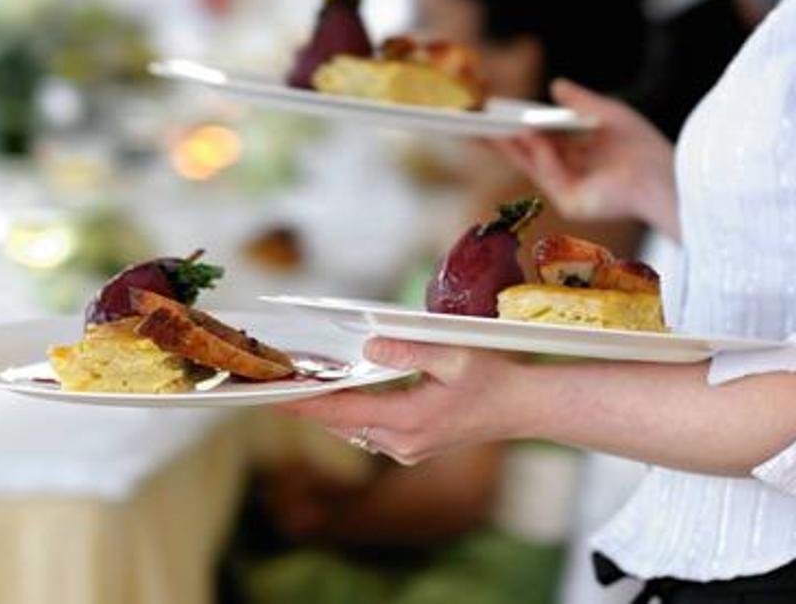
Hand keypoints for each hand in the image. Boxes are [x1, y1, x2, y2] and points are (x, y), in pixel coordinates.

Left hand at [277, 338, 527, 465]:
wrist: (523, 408)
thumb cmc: (493, 377)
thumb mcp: (455, 355)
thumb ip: (410, 349)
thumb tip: (370, 345)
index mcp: (409, 420)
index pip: (341, 411)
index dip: (303, 401)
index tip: (272, 392)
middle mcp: (402, 443)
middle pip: (339, 422)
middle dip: (307, 402)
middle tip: (274, 379)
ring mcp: (406, 450)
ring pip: (351, 428)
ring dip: (327, 407)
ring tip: (297, 383)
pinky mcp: (412, 448)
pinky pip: (367, 431)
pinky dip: (349, 412)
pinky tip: (337, 392)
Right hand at [493, 79, 678, 237]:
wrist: (664, 177)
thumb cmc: (643, 147)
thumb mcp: (608, 114)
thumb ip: (581, 100)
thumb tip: (555, 84)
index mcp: (581, 156)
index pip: (541, 142)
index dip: (516, 129)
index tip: (493, 114)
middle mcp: (572, 174)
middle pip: (527, 156)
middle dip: (500, 140)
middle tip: (472, 122)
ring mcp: (569, 190)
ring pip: (531, 165)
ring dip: (509, 144)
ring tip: (488, 121)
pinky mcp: (571, 203)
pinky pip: (548, 173)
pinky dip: (536, 152)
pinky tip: (525, 131)